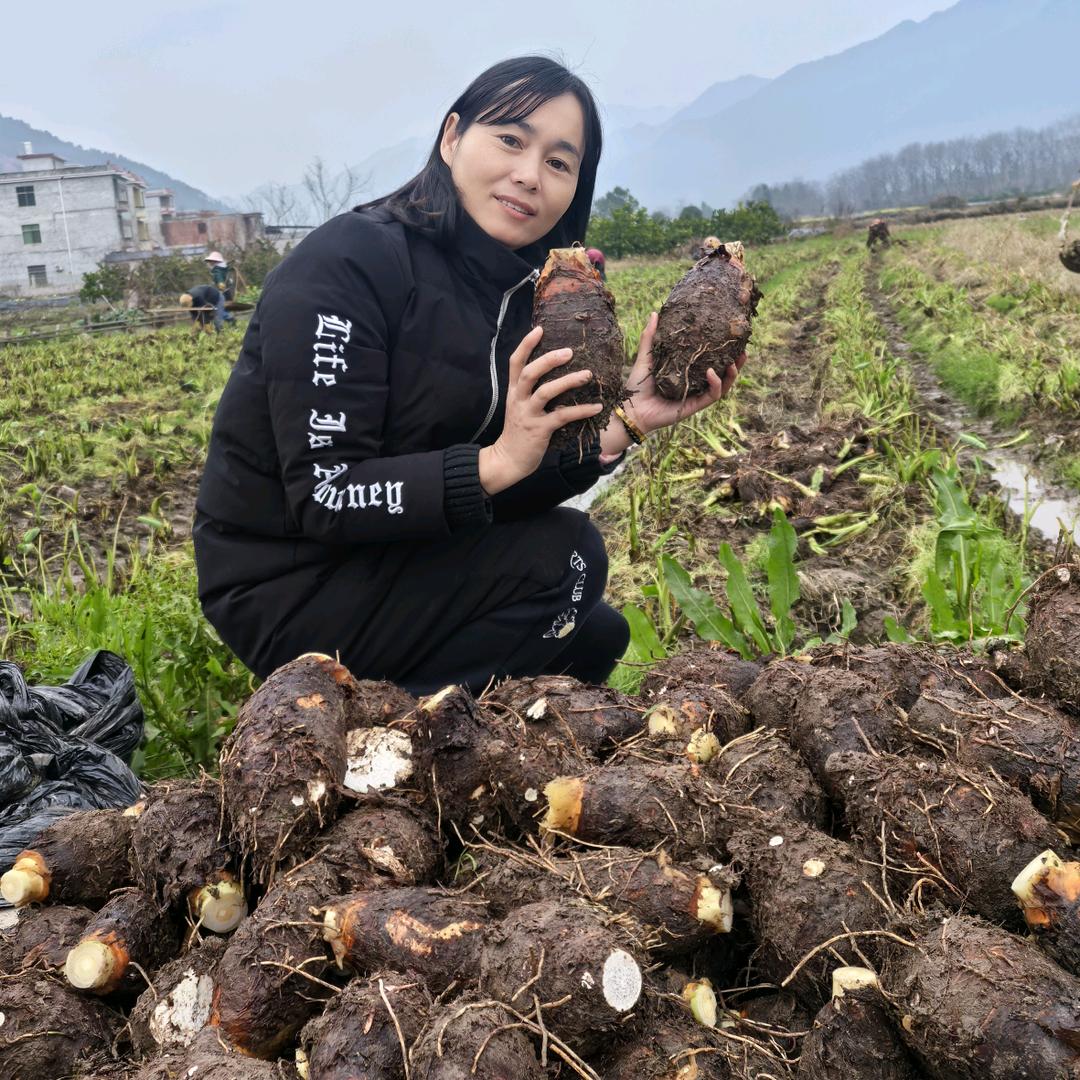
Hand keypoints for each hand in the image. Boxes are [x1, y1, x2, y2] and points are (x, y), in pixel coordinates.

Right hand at [478, 326, 601, 494]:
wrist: (507, 460)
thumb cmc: (519, 432)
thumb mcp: (519, 406)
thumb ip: (530, 390)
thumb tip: (553, 373)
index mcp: (514, 391)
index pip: (515, 362)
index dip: (526, 344)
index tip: (539, 329)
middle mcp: (518, 399)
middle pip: (529, 373)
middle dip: (548, 359)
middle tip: (570, 351)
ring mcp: (528, 415)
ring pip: (545, 392)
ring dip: (567, 381)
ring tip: (588, 375)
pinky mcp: (539, 430)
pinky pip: (562, 416)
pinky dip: (580, 410)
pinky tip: (596, 406)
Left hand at [621, 311, 745, 435]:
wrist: (632, 409)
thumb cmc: (638, 385)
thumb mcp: (647, 356)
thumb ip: (651, 337)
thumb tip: (655, 313)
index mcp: (688, 372)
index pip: (711, 360)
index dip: (723, 351)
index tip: (731, 337)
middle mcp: (695, 384)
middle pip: (723, 373)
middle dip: (736, 363)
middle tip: (743, 349)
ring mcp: (696, 395)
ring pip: (723, 385)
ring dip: (733, 374)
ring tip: (737, 360)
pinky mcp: (695, 406)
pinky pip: (712, 395)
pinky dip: (715, 384)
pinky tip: (713, 372)